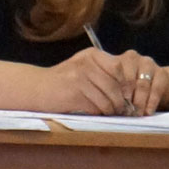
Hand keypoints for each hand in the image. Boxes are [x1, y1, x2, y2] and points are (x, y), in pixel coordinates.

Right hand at [42, 48, 166, 115]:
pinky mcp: (74, 93)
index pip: (119, 68)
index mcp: (92, 55)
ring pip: (107, 98)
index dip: (127, 84)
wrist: (37, 87)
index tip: (130, 96)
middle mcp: (86, 63)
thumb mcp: (85, 68)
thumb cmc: (65, 81)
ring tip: (112, 113)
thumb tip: (130, 90)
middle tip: (125, 110)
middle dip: (122, 101)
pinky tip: (97, 113)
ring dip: (112, 110)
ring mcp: (79, 77)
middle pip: (115, 86)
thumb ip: (105, 73)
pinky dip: (99, 113)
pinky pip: (96, 107)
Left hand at [116, 49, 166, 115]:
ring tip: (136, 114)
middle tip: (125, 113)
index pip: (112, 75)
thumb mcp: (116, 89)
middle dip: (126, 100)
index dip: (114, 94)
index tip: (113, 108)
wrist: (153, 85)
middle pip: (128, 81)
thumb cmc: (128, 90)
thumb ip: (110, 93)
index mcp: (115, 60)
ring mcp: (147, 63)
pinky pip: (156, 88)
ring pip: (142, 84)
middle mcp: (131, 58)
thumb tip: (104, 107)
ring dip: (139, 102)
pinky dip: (152, 102)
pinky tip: (148, 111)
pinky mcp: (161, 72)